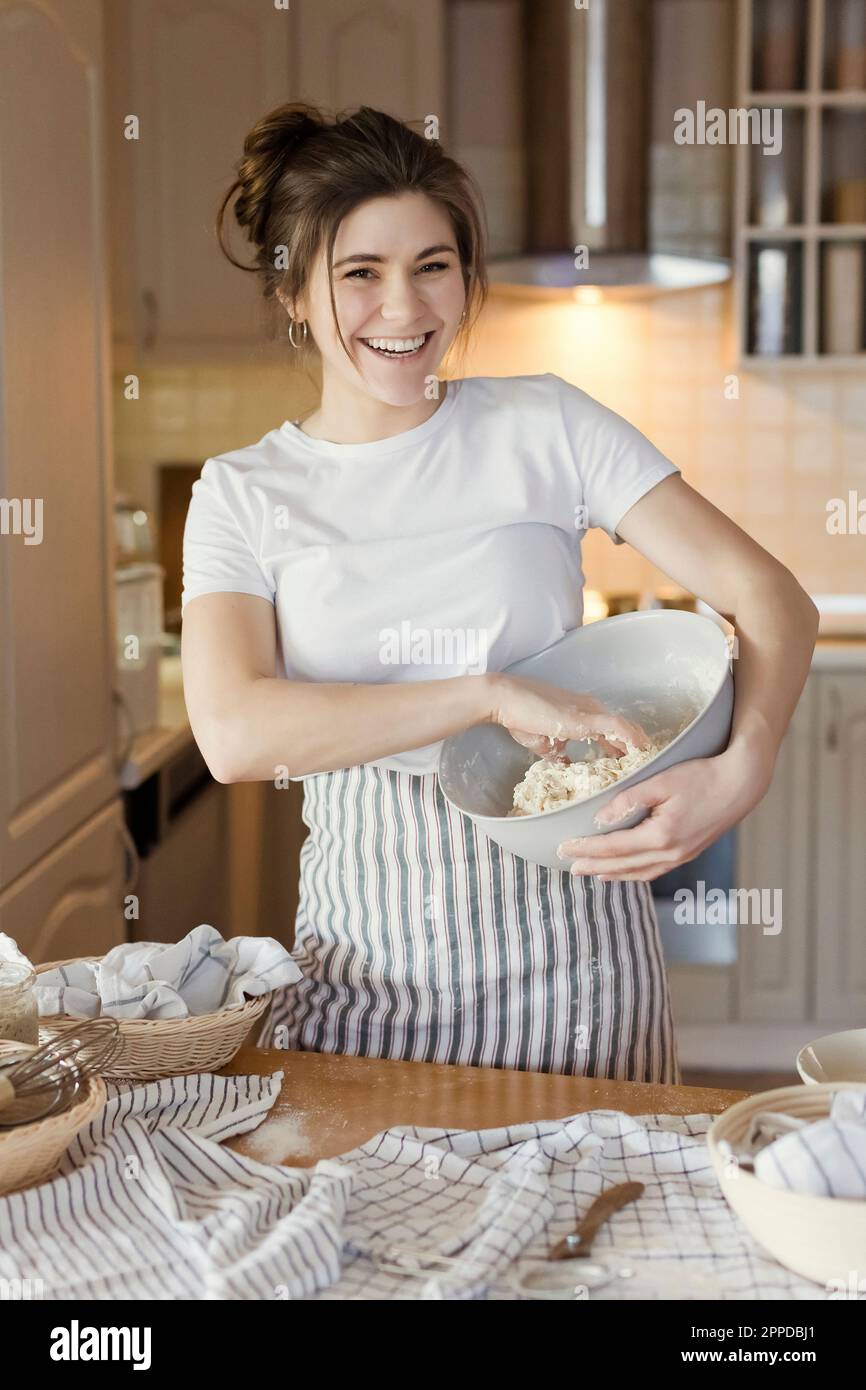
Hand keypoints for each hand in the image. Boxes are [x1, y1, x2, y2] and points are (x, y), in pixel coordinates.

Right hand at [488, 673, 650, 758]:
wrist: (506, 700)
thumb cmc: (522, 717)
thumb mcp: (546, 744)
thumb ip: (561, 755)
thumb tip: (569, 767)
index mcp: (584, 713)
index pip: (612, 730)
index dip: (625, 747)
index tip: (632, 763)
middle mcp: (592, 709)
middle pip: (624, 728)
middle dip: (636, 748)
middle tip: (647, 767)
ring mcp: (591, 711)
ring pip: (626, 728)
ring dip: (638, 747)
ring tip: (650, 764)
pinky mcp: (587, 717)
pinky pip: (619, 728)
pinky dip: (632, 740)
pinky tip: (642, 752)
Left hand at [556, 747, 769, 880]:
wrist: (741, 784)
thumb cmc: (702, 776)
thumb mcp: (661, 781)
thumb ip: (628, 801)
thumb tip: (599, 819)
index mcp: (660, 836)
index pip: (613, 847)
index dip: (586, 849)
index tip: (563, 848)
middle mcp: (670, 853)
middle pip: (622, 866)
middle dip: (593, 866)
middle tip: (568, 866)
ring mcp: (681, 856)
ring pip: (639, 873)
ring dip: (612, 874)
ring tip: (590, 873)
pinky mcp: (688, 853)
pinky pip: (654, 870)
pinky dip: (634, 873)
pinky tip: (624, 870)